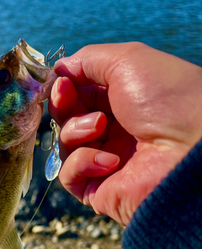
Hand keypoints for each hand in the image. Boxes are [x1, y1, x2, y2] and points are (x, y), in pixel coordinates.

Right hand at [49, 42, 201, 225]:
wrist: (190, 147)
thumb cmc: (166, 97)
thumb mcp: (126, 60)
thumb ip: (87, 60)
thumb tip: (59, 69)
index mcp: (123, 102)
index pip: (79, 96)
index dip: (65, 88)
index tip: (61, 82)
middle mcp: (114, 131)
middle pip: (67, 120)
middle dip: (64, 106)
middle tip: (68, 97)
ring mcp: (105, 161)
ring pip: (65, 145)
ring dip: (75, 131)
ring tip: (100, 126)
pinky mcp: (99, 189)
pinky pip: (69, 176)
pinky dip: (82, 162)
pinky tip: (109, 161)